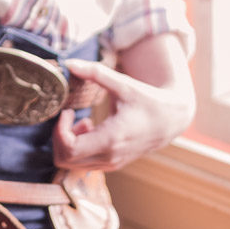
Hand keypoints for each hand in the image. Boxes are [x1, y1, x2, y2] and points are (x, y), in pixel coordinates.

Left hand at [53, 33, 194, 172]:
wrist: (170, 119)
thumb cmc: (147, 99)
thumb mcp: (123, 84)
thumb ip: (95, 72)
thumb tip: (69, 63)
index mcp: (111, 139)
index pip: (69, 149)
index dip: (59, 130)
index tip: (66, 111)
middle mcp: (110, 157)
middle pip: (65, 161)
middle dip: (59, 137)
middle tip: (68, 115)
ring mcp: (111, 164)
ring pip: (72, 165)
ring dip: (68, 143)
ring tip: (81, 121)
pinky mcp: (112, 164)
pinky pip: (83, 164)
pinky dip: (77, 149)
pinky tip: (89, 128)